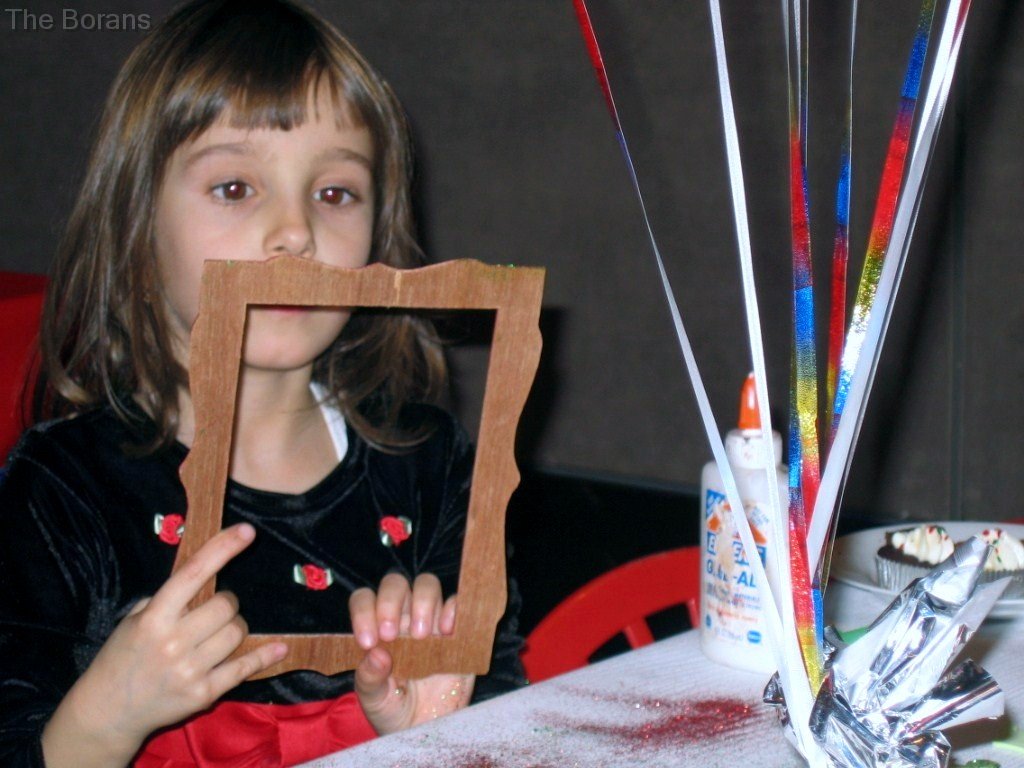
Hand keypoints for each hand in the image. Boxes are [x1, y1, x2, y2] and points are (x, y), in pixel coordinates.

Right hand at [41, 524, 287, 767]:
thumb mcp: (134, 620)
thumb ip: (167, 599)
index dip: (222, 549)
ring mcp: (189, 670)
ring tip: (217, 635)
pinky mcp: (204, 693)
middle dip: (226, 604)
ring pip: (237, 633)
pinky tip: (279, 648)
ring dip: (234, 628)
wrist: (107, 712)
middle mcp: (172, 642)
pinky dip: (264, 656)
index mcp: (154, 618)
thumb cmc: (122, 657)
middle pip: (225, 606)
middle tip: (214, 612)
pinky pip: (244, 667)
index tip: (248, 531)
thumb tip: (205, 573)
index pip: (193, 573)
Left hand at [350, 573, 474, 734]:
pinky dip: (453, 608)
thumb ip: (369, 678)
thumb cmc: (392, 710)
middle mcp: (401, 617)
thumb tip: (376, 654)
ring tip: (421, 636)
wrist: (425, 729)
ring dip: (422, 603)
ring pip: (427, 585)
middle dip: (390, 601)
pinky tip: (447, 630)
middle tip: (391, 635)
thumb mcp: (373, 700)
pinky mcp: (457, 630)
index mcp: (375, 628)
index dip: (363, 612)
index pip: (364, 600)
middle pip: (396, 583)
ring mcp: (430, 621)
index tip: (368, 641)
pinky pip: (457, 603)